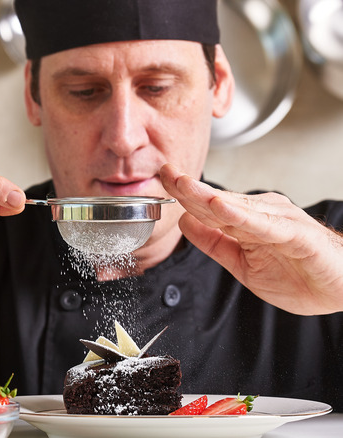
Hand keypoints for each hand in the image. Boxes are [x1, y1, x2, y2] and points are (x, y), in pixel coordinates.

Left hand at [160, 164, 342, 314]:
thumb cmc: (300, 275)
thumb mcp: (242, 264)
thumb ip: (214, 243)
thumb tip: (185, 223)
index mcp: (247, 221)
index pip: (207, 205)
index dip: (183, 192)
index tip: (161, 178)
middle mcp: (261, 214)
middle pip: (217, 200)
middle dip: (188, 186)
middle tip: (165, 171)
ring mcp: (278, 222)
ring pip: (236, 207)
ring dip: (207, 196)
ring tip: (183, 185)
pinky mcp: (296, 235)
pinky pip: (264, 225)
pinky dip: (242, 216)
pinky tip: (222, 208)